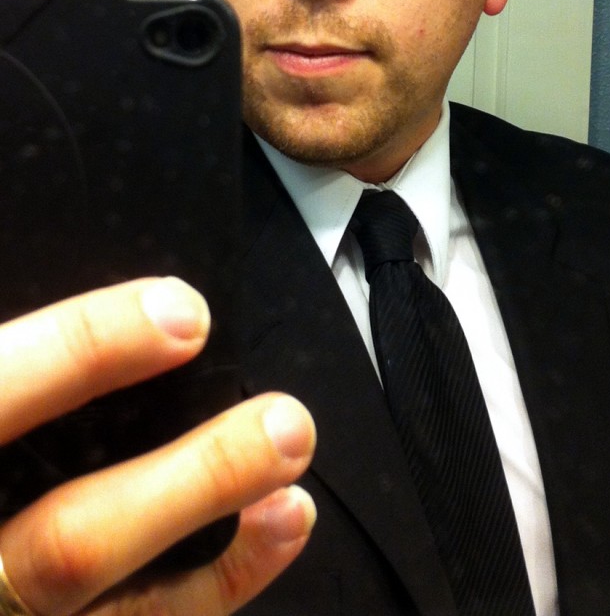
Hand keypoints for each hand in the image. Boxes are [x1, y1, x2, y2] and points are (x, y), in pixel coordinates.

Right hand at [0, 278, 315, 615]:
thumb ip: (4, 368)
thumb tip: (93, 316)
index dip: (84, 351)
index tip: (182, 312)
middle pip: (65, 544)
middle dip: (188, 481)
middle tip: (284, 420)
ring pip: (104, 606)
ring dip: (214, 547)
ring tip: (291, 466)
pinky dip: (212, 589)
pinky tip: (275, 528)